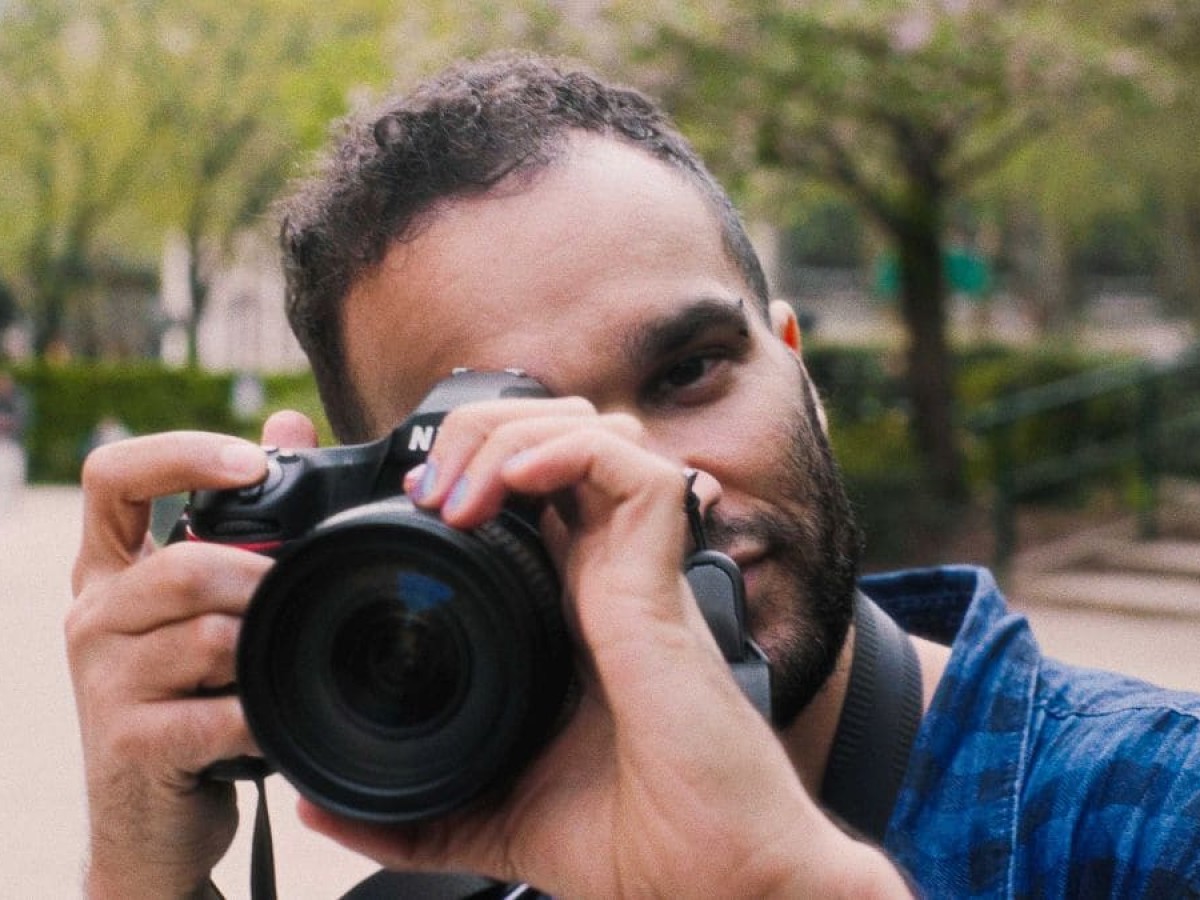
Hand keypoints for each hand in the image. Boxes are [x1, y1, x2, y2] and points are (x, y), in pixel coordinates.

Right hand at [66, 413, 317, 897]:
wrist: (152, 816)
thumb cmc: (190, 694)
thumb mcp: (204, 604)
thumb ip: (244, 518)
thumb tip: (289, 423)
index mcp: (111, 568)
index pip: (111, 476)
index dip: (181, 454)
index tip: (253, 461)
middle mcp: (95, 614)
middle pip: (184, 566)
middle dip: (263, 583)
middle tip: (306, 604)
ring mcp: (103, 680)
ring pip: (210, 638)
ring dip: (270, 651)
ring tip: (291, 665)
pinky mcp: (130, 742)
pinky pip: (221, 714)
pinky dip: (267, 715)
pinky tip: (281, 721)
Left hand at [298, 398, 908, 897]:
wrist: (712, 884)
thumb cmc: (631, 845)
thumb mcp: (486, 816)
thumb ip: (406, 814)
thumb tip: (314, 802)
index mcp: (565, 609)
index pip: (524, 491)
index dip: (468, 468)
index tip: (408, 507)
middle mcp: (603, 575)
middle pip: (552, 438)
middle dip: (477, 434)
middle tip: (427, 495)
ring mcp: (637, 570)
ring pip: (589, 431)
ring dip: (510, 435)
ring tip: (459, 496)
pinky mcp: (665, 578)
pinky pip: (631, 468)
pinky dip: (566, 453)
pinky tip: (511, 489)